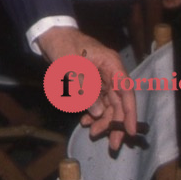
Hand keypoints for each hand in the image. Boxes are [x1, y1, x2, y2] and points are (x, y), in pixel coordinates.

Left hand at [36, 25, 137, 150]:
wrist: (50, 35)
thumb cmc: (63, 46)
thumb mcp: (73, 67)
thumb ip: (86, 90)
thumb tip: (99, 113)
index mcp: (111, 65)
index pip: (126, 92)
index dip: (130, 113)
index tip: (130, 131)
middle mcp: (110, 73)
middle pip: (118, 102)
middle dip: (115, 123)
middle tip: (113, 144)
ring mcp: (101, 78)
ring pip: (107, 104)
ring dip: (102, 120)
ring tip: (93, 132)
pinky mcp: (91, 82)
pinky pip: (96, 101)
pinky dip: (92, 112)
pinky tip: (86, 122)